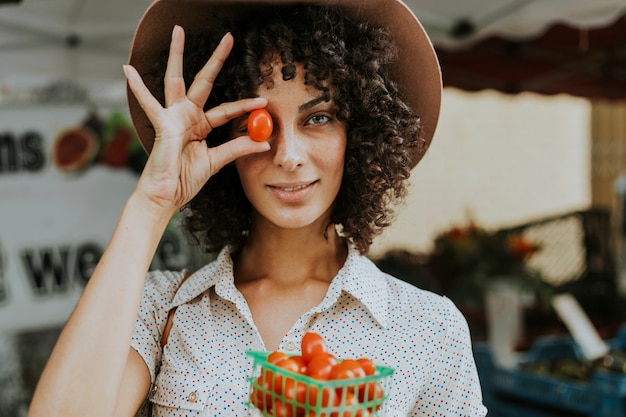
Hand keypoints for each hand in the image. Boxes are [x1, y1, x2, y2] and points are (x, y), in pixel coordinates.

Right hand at [124, 26, 269, 214]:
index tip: (263, 100)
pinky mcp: (162, 124)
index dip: (244, 105)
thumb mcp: (216, 162)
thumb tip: (263, 143)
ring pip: (176, 79)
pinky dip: (138, 87)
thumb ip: (237, 149)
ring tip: (178, 31)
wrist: (166, 196)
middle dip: (216, 60)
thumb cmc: (185, 180)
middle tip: (229, 37)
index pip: (226, 109)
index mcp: (200, 125)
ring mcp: (173, 117)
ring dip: (177, 54)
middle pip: (203, 81)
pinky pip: (149, 103)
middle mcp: (186, 116)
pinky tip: (127, 69)